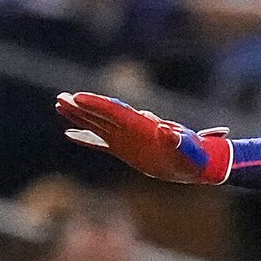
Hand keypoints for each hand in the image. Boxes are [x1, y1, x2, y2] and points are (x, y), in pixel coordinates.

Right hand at [57, 91, 232, 183]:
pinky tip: (70, 134)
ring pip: (98, 124)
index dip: (97, 105)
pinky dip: (87, 138)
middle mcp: (132, 129)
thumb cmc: (195, 156)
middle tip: (61, 98)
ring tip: (60, 105)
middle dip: (82, 107)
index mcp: (143, 127)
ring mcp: (127, 138)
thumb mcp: (189, 150)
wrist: (200, 163)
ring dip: (80, 116)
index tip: (78, 97)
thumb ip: (179, 141)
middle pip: (102, 114)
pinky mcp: (126, 149)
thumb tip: (168, 131)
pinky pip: (102, 142)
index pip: (116, 112)